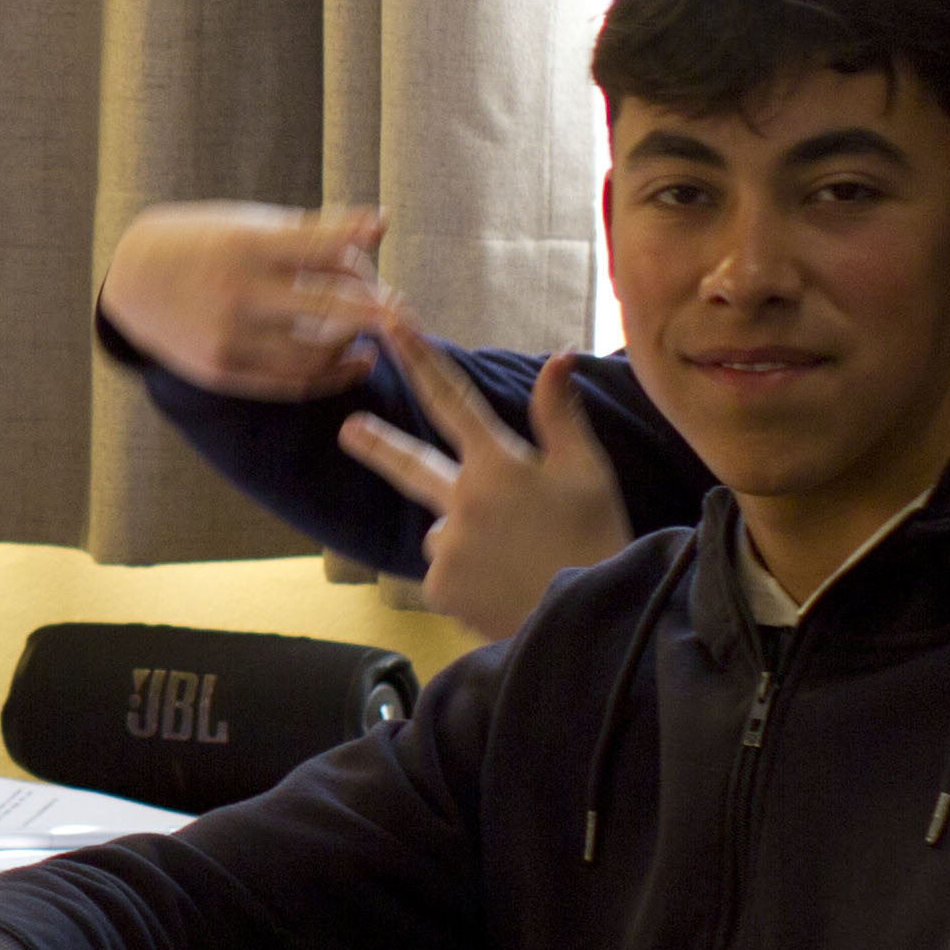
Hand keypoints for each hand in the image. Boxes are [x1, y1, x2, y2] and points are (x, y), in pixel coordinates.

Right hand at [100, 202, 400, 398]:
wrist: (131, 284)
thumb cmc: (203, 244)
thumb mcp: (243, 224)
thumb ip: (306, 232)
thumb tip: (375, 230)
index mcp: (243, 245)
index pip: (317, 241)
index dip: (356, 233)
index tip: (381, 227)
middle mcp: (237, 292)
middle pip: (330, 304)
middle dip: (377, 308)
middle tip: (402, 309)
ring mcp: (230, 337)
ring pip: (318, 352)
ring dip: (356, 344)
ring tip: (376, 335)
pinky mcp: (224, 370)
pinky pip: (293, 381)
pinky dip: (331, 374)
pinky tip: (353, 361)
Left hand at [339, 335, 630, 643]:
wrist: (593, 626)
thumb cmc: (599, 540)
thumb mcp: (588, 473)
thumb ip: (560, 415)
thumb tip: (559, 357)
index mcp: (499, 465)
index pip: (451, 399)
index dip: (420, 358)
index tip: (391, 324)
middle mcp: (462, 501)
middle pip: (411, 465)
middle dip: (378, 445)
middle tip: (350, 431)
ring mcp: (446, 546)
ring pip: (444, 530)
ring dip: (467, 536)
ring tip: (518, 559)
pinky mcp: (439, 588)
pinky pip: (445, 571)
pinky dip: (468, 575)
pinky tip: (503, 587)